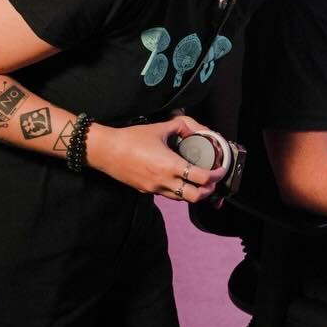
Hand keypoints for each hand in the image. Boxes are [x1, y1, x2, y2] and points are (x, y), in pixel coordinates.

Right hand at [87, 114, 222, 203]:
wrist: (106, 151)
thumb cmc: (132, 138)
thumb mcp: (160, 127)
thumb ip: (181, 127)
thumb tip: (195, 130)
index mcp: (170, 165)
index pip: (201, 178)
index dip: (215, 175)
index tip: (220, 170)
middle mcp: (164, 181)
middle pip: (195, 196)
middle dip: (208, 190)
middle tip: (213, 180)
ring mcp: (155, 189)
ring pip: (182, 199)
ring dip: (194, 193)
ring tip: (200, 182)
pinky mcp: (146, 191)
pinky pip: (168, 195)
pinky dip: (179, 191)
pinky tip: (181, 181)